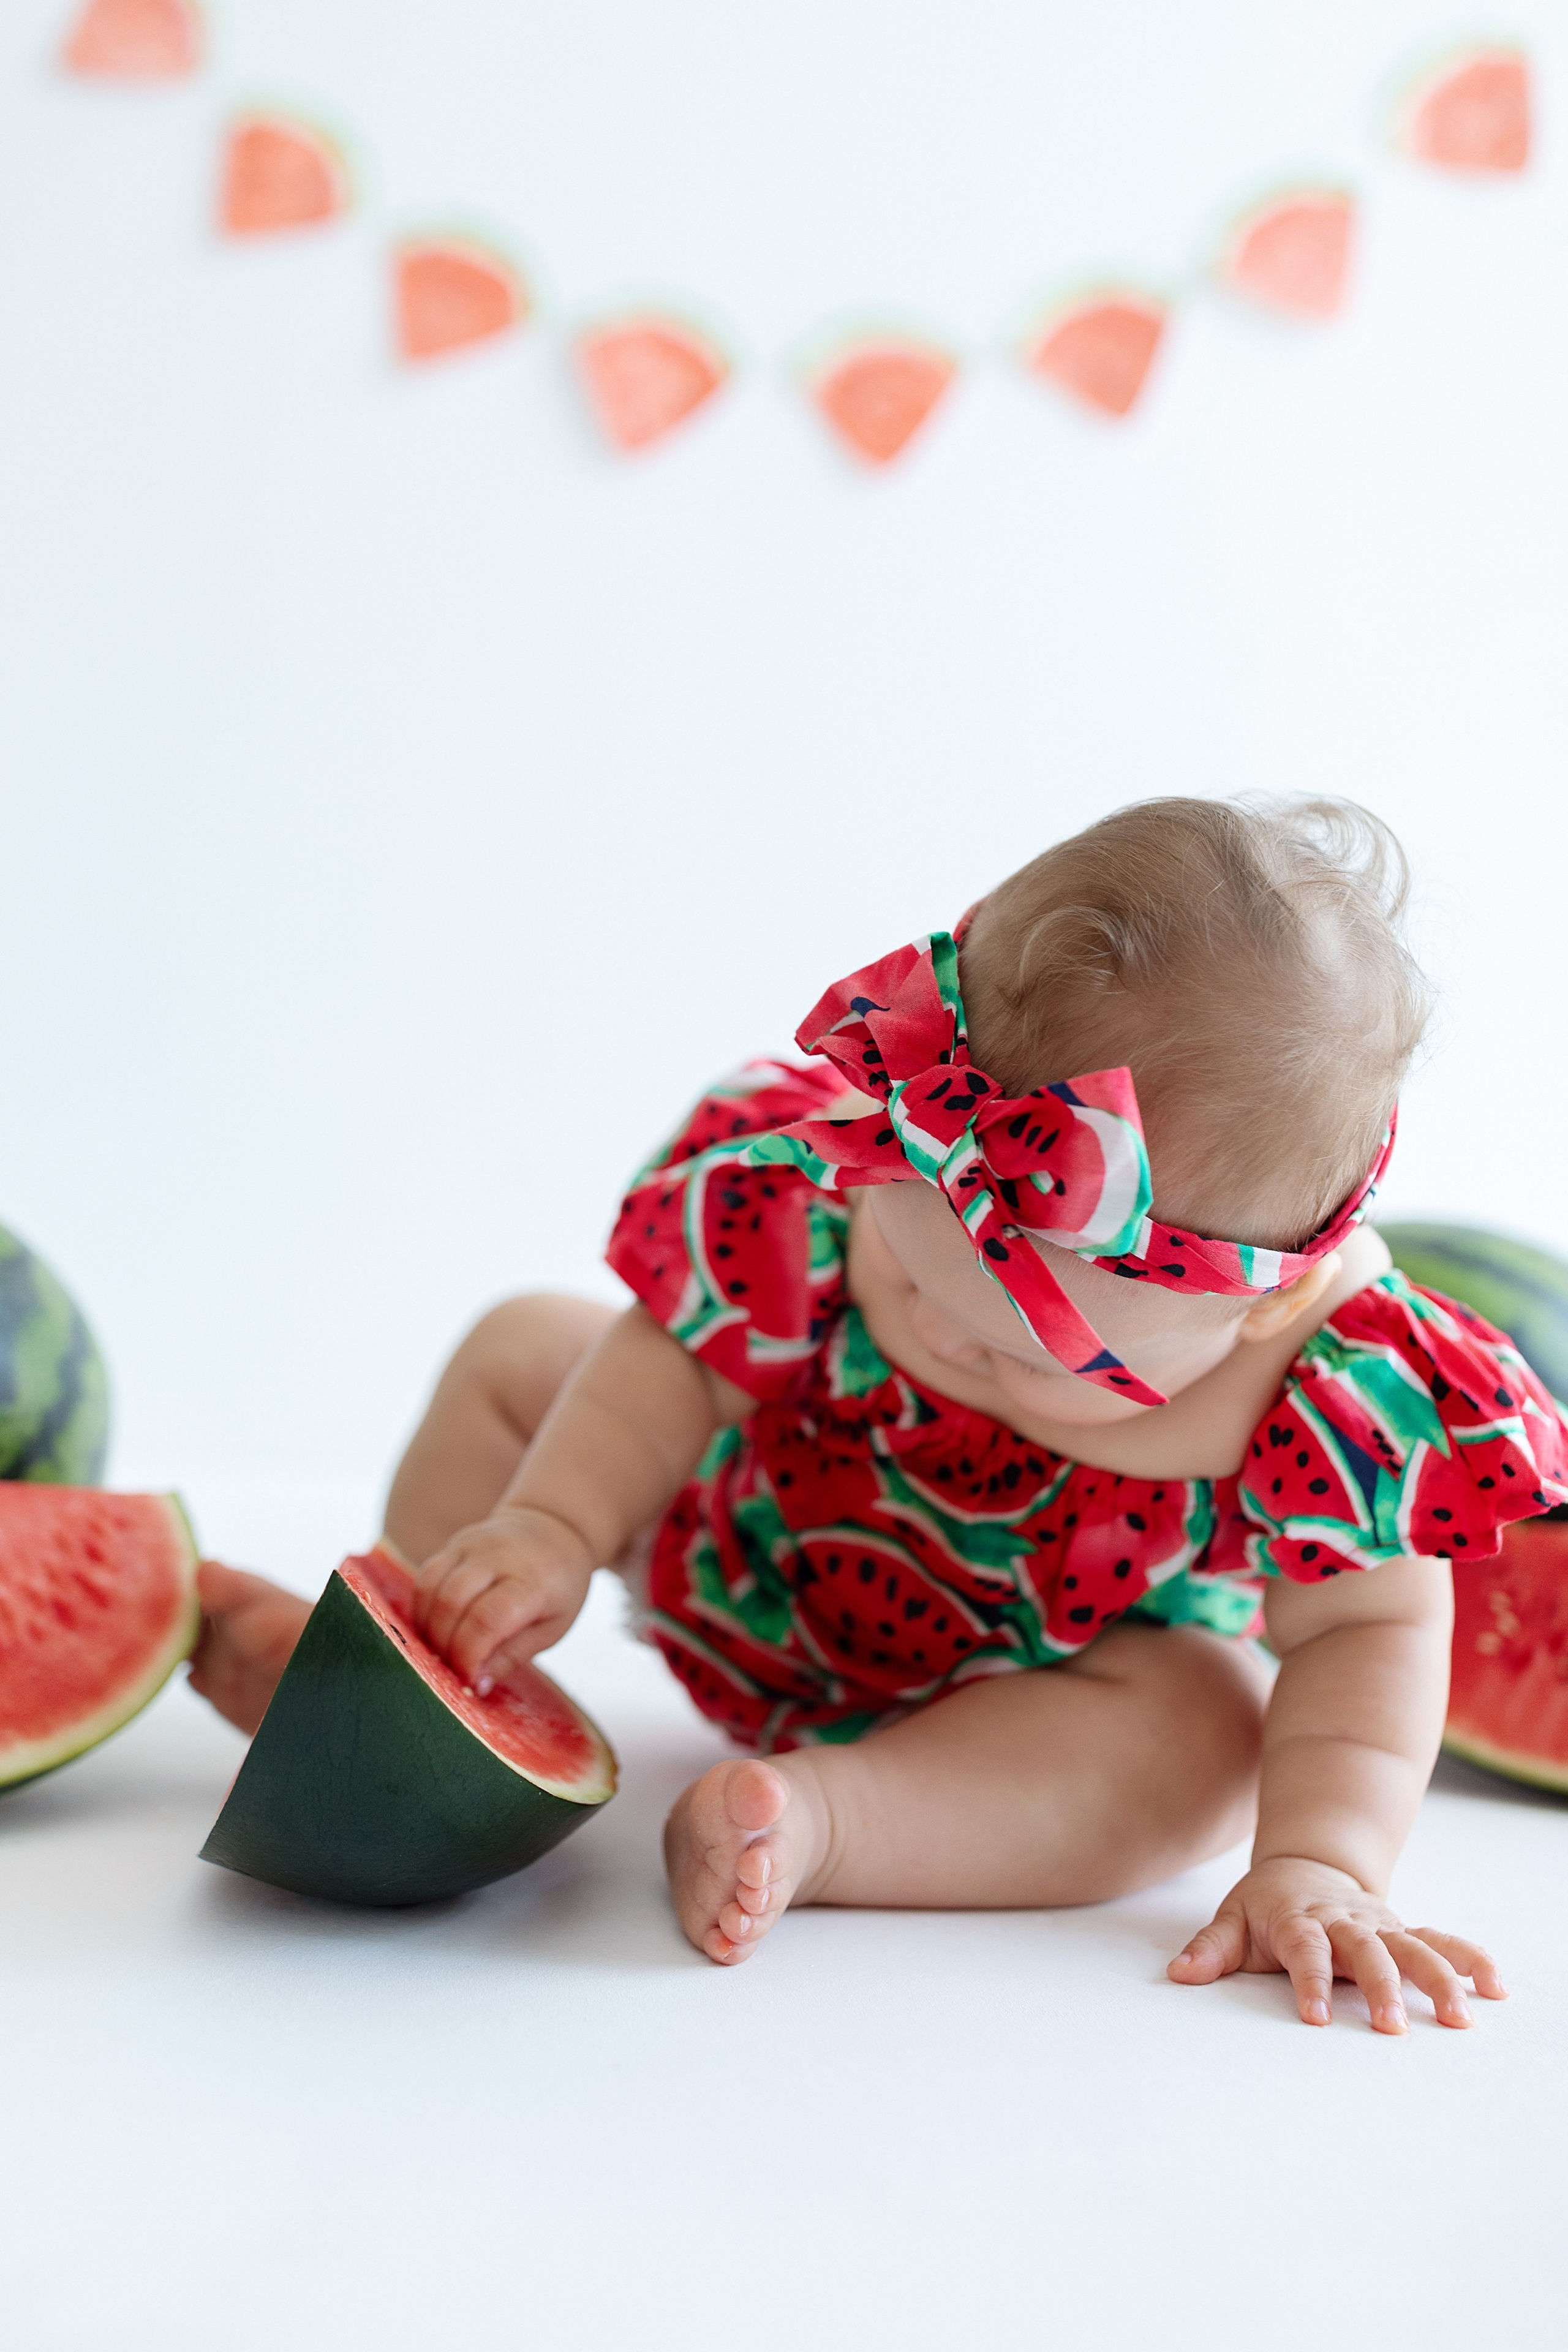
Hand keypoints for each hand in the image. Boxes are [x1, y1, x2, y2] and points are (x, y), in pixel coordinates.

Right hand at [411, 1506, 594, 1688]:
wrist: (555, 1528)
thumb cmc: (559, 1585)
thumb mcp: (553, 1627)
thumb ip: (513, 1655)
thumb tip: (475, 1686)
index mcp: (532, 1581)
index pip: (486, 1619)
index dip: (469, 1655)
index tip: (468, 1679)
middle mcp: (498, 1557)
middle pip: (451, 1603)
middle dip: (444, 1645)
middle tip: (452, 1668)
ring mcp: (471, 1545)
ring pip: (430, 1587)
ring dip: (427, 1628)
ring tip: (441, 1651)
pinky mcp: (453, 1543)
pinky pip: (424, 1577)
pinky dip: (422, 1609)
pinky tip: (434, 1629)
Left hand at [1167, 1855, 1506, 2032]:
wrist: (1308, 1864)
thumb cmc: (1267, 1904)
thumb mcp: (1233, 1917)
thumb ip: (1211, 1948)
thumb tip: (1179, 1974)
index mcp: (1299, 1920)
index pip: (1304, 1950)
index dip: (1308, 1981)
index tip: (1315, 2018)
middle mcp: (1344, 1922)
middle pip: (1366, 1951)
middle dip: (1380, 1987)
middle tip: (1393, 2026)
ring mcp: (1379, 1926)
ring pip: (1413, 1947)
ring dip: (1438, 1978)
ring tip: (1460, 2016)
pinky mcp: (1403, 1931)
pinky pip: (1441, 1942)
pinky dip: (1469, 1960)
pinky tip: (1494, 1986)